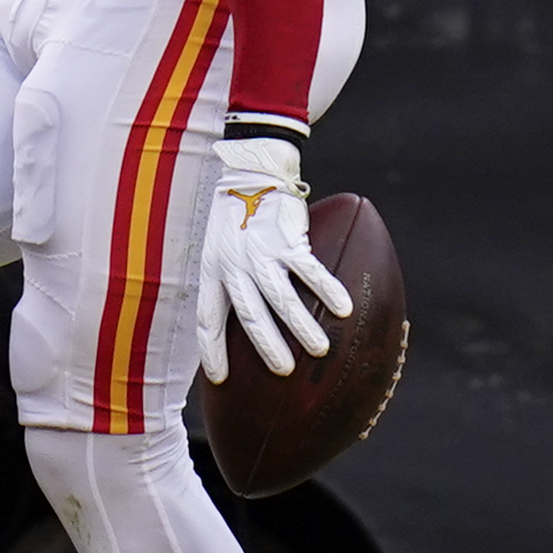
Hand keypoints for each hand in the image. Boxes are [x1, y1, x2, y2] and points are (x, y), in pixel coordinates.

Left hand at [197, 130, 353, 377]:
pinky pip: (309, 271)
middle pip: (250, 317)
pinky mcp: (286, 239)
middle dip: (267, 347)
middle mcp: (235, 266)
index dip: (211, 351)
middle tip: (284, 372)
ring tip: (319, 350)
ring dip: (302, 328)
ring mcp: (261, 253)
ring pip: (282, 299)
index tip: (219, 380)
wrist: (250, 173)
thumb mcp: (218, 249)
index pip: (208, 320)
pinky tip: (343, 308)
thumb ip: (228, 281)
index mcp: (213, 271)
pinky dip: (327, 290)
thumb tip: (244, 320)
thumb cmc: (236, 217)